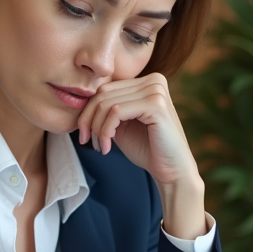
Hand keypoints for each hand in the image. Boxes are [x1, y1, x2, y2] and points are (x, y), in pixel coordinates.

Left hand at [77, 72, 207, 238]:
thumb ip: (107, 109)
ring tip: (100, 146)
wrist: (172, 171)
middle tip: (88, 141)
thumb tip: (80, 101)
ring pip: (107, 103)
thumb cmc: (147, 149)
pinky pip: (116, 112)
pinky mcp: (156, 104)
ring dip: (97, 128)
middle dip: (89, 119)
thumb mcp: (122, 124)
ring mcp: (156, 90)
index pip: (105, 88)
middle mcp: (153, 80)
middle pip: (103, 93)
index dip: (88, 111)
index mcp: (146, 81)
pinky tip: (107, 147)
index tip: (86, 135)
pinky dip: (105, 131)